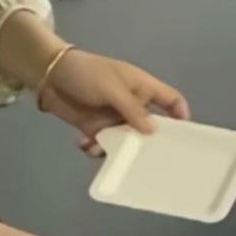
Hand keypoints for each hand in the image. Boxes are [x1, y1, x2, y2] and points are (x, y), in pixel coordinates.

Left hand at [39, 49, 190, 145]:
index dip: (180, 114)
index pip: (170, 99)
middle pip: (150, 127)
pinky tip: (85, 145)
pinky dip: (96, 149)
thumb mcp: (112, 88)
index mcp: (142, 87)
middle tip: (148, 162)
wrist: (50, 75)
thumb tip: (153, 131)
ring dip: (118, 150)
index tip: (184, 137)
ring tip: (105, 152)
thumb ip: (132, 109)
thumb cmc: (88, 73)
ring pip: (126, 141)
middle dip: (148, 143)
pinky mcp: (95, 128)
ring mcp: (113, 117)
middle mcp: (132, 104)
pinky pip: (104, 146)